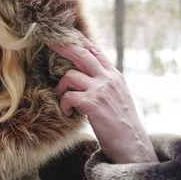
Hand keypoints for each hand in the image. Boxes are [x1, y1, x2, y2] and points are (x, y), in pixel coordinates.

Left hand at [49, 34, 156, 163]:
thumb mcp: (118, 95)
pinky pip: (67, 96)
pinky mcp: (92, 103)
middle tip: (49, 42)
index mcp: (114, 75)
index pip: (95, 51)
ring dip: (62, 88)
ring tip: (65, 100)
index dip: (79, 41)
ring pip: (69, 76)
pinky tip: (68, 113)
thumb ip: (105, 82)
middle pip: (80, 53)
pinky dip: (64, 104)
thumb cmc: (122, 123)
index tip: (65, 36)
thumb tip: (88, 73)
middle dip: (62, 46)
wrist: (132, 143)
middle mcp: (108, 78)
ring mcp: (100, 89)